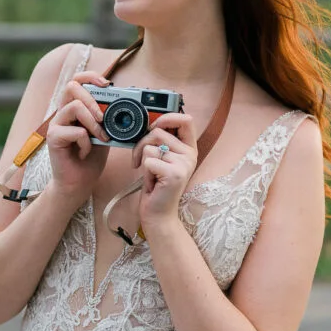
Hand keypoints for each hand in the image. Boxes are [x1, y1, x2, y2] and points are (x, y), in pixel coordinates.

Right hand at [46, 70, 112, 206]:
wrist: (79, 183)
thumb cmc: (91, 158)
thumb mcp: (105, 133)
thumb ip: (110, 118)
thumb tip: (128, 103)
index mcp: (75, 108)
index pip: (78, 80)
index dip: (91, 76)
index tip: (108, 84)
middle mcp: (63, 113)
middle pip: (72, 86)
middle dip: (92, 98)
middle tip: (103, 117)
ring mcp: (56, 124)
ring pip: (74, 106)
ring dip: (93, 122)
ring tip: (101, 137)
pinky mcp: (53, 138)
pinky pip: (75, 131)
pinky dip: (87, 142)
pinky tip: (86, 153)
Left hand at [132, 113, 197, 233]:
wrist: (158, 213)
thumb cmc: (157, 185)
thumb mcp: (163, 158)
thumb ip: (162, 141)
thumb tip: (151, 121)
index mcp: (189, 148)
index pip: (186, 120)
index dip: (168, 117)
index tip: (154, 126)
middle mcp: (190, 155)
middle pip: (159, 131)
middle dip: (142, 143)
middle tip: (140, 158)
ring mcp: (184, 164)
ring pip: (150, 146)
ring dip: (142, 159)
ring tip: (149, 173)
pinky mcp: (174, 174)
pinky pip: (148, 160)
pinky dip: (143, 171)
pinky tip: (152, 181)